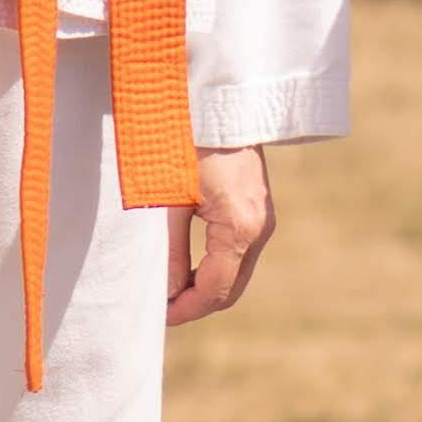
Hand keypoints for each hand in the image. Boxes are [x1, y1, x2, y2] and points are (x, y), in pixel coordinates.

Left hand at [166, 146, 275, 328]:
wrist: (221, 105)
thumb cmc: (190, 145)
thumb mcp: (171, 201)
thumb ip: (171, 251)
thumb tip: (167, 293)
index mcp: (240, 227)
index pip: (215, 290)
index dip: (185, 310)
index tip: (157, 315)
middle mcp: (260, 229)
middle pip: (230, 290)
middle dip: (196, 305)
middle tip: (161, 307)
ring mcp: (264, 221)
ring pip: (236, 275)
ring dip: (206, 288)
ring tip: (170, 289)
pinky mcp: (260, 212)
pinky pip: (240, 255)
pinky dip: (216, 269)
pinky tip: (189, 267)